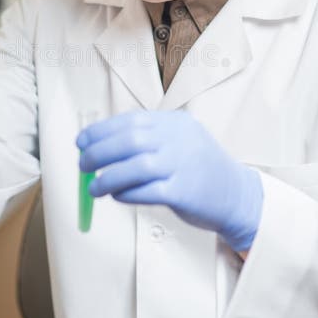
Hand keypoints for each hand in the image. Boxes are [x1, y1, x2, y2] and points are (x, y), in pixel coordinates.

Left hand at [77, 110, 262, 252]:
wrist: (236, 194)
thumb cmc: (198, 168)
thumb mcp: (179, 141)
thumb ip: (146, 140)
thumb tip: (99, 146)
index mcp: (175, 123)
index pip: (130, 121)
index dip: (100, 131)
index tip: (81, 142)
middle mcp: (179, 140)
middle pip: (129, 141)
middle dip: (98, 153)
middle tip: (82, 165)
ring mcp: (183, 165)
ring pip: (136, 167)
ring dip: (108, 178)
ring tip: (93, 188)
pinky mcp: (184, 192)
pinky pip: (147, 192)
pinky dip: (126, 194)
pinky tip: (117, 196)